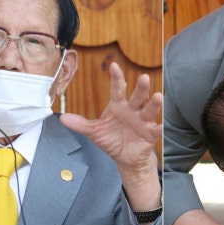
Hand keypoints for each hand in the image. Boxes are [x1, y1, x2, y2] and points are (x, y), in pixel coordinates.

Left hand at [59, 62, 161, 208]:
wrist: (125, 158)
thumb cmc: (112, 139)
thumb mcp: (95, 132)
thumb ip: (80, 124)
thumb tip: (62, 118)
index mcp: (119, 106)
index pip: (118, 89)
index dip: (116, 78)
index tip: (114, 66)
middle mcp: (133, 110)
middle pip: (138, 96)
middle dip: (141, 88)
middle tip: (143, 77)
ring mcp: (143, 121)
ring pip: (149, 110)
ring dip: (154, 104)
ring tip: (158, 96)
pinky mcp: (151, 134)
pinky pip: (157, 129)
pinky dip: (160, 127)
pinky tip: (161, 125)